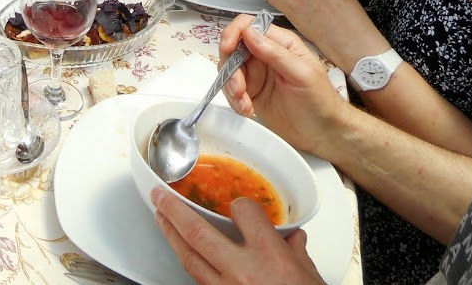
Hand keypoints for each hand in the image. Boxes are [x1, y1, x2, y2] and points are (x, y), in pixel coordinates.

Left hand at [152, 189, 325, 284]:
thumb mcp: (311, 278)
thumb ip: (295, 253)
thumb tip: (291, 237)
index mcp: (270, 258)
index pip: (244, 212)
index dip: (240, 205)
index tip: (239, 206)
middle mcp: (243, 272)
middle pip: (197, 232)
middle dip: (173, 209)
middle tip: (160, 195)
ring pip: (189, 257)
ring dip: (171, 235)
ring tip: (161, 218)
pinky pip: (198, 280)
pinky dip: (190, 263)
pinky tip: (184, 253)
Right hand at [218, 18, 347, 154]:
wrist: (323, 134)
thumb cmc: (321, 102)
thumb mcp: (302, 75)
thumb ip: (275, 53)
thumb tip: (249, 32)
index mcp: (281, 44)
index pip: (249, 26)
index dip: (233, 34)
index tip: (227, 49)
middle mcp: (265, 55)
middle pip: (233, 49)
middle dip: (231, 70)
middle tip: (239, 89)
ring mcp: (257, 74)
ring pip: (229, 70)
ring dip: (232, 88)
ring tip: (246, 104)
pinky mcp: (251, 92)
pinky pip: (231, 90)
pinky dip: (234, 101)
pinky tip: (248, 110)